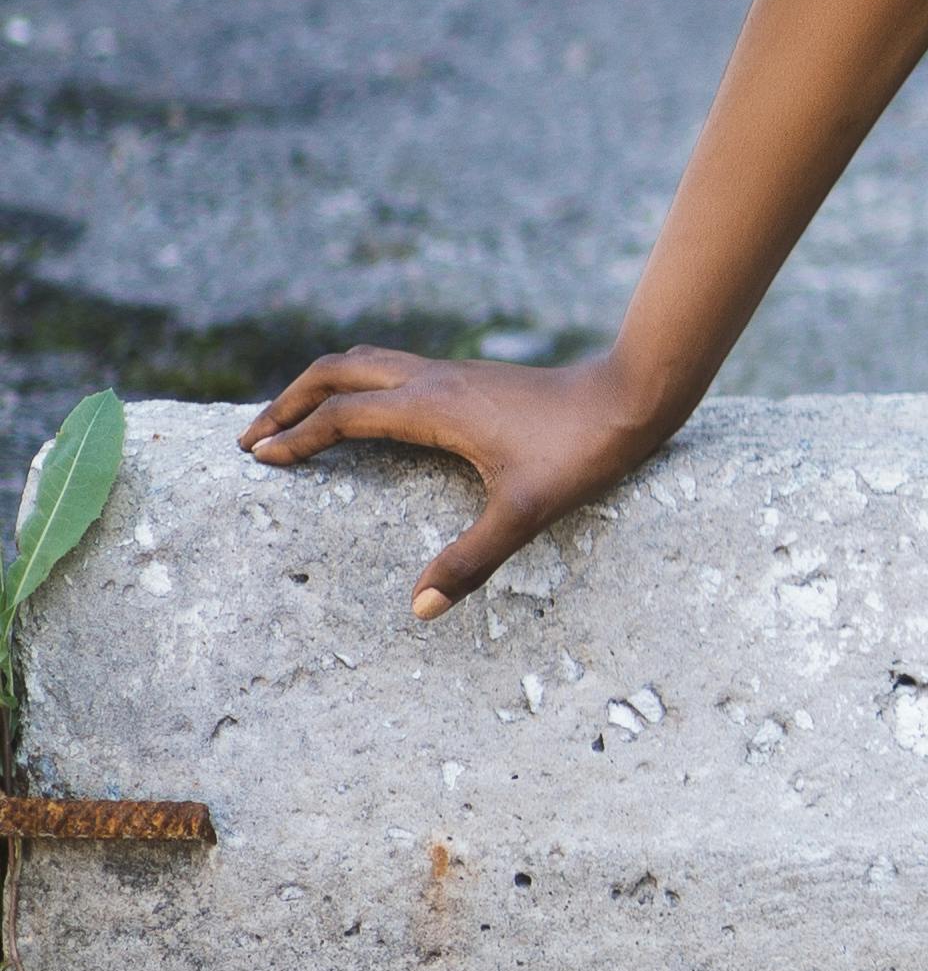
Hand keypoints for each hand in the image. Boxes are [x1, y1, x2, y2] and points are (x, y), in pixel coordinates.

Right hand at [244, 350, 671, 617]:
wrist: (634, 395)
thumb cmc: (583, 450)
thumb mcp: (528, 512)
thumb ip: (473, 559)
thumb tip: (419, 609)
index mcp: (431, 407)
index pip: (342, 416)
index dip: (296, 438)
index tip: (258, 461)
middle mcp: (433, 379)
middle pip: (338, 372)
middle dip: (289, 402)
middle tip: (251, 440)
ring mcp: (451, 372)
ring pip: (365, 362)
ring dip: (321, 387)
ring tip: (290, 422)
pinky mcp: (469, 376)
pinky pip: (393, 369)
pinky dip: (358, 384)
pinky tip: (362, 414)